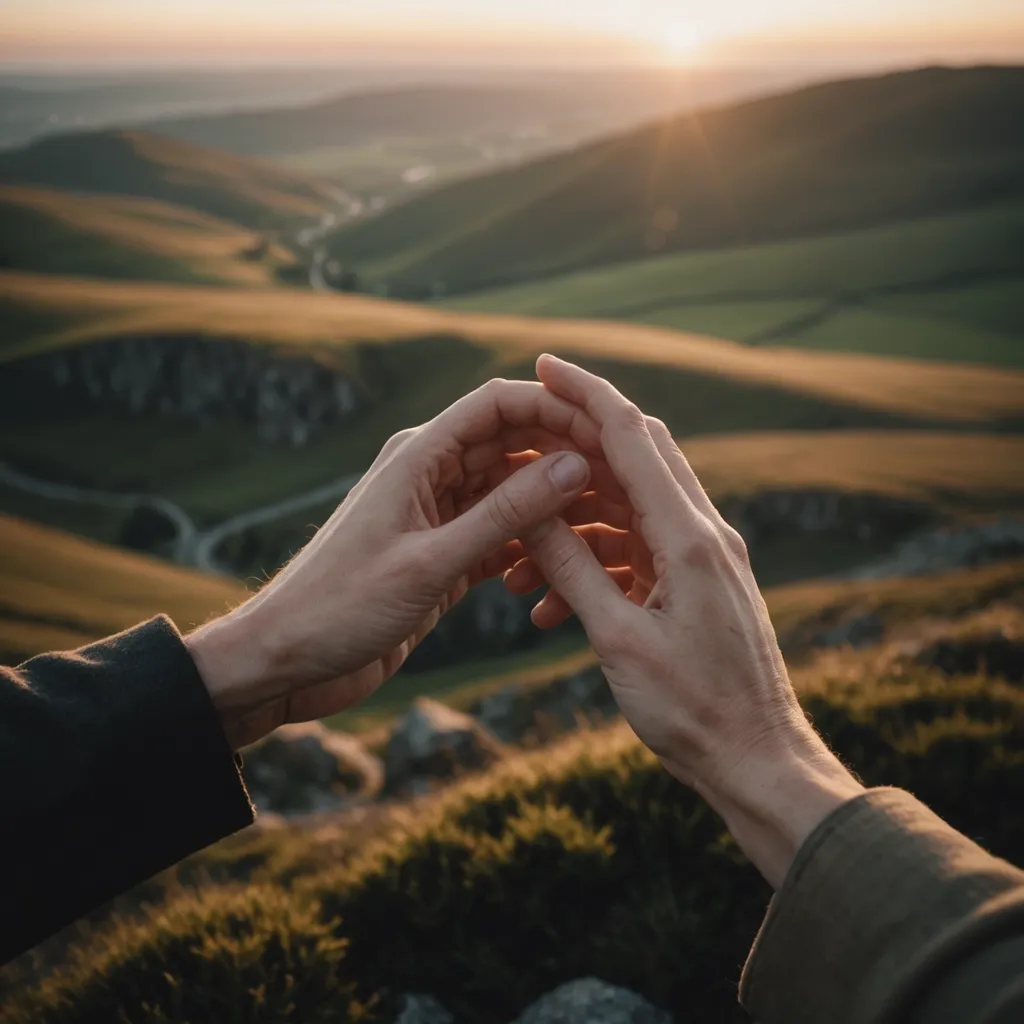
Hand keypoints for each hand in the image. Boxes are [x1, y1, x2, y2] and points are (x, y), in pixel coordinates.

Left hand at [187, 378, 609, 749]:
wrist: (287, 661)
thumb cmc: (340, 607)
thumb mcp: (431, 563)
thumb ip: (505, 515)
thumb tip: (575, 468)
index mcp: (419, 457)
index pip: (497, 406)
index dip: (553, 407)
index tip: (605, 430)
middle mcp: (431, 476)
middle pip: (512, 444)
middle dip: (564, 458)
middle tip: (620, 486)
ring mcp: (438, 516)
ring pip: (511, 493)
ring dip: (551, 507)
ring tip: (601, 529)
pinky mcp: (442, 555)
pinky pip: (500, 536)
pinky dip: (530, 547)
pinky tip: (558, 569)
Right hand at [508, 356, 862, 887]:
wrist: (756, 759)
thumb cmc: (692, 711)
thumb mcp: (617, 640)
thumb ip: (572, 569)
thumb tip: (531, 511)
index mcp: (688, 537)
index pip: (632, 436)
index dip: (586, 393)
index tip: (543, 365)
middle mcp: (703, 533)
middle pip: (636, 456)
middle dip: (575, 440)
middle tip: (520, 436)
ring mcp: (704, 557)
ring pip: (629, 507)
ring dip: (574, 520)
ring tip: (518, 557)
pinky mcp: (698, 583)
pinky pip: (638, 551)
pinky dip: (595, 560)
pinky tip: (552, 604)